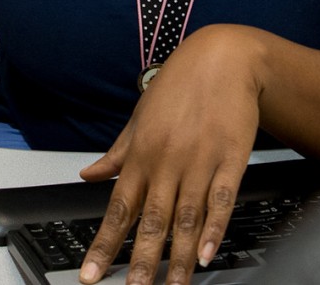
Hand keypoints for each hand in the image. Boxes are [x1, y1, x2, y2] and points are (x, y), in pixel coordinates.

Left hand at [77, 25, 264, 284]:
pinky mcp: (230, 159)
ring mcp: (199, 161)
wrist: (224, 57)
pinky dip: (214, 228)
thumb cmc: (180, 85)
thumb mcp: (140, 116)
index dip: (104, 245)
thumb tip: (88, 175)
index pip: (118, 209)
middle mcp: (166, 162)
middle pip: (151, 221)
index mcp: (140, 154)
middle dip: (141, 262)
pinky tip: (206, 253)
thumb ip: (116, 152)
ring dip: (177, 258)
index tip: (91, 274)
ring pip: (184, 218)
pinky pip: (221, 200)